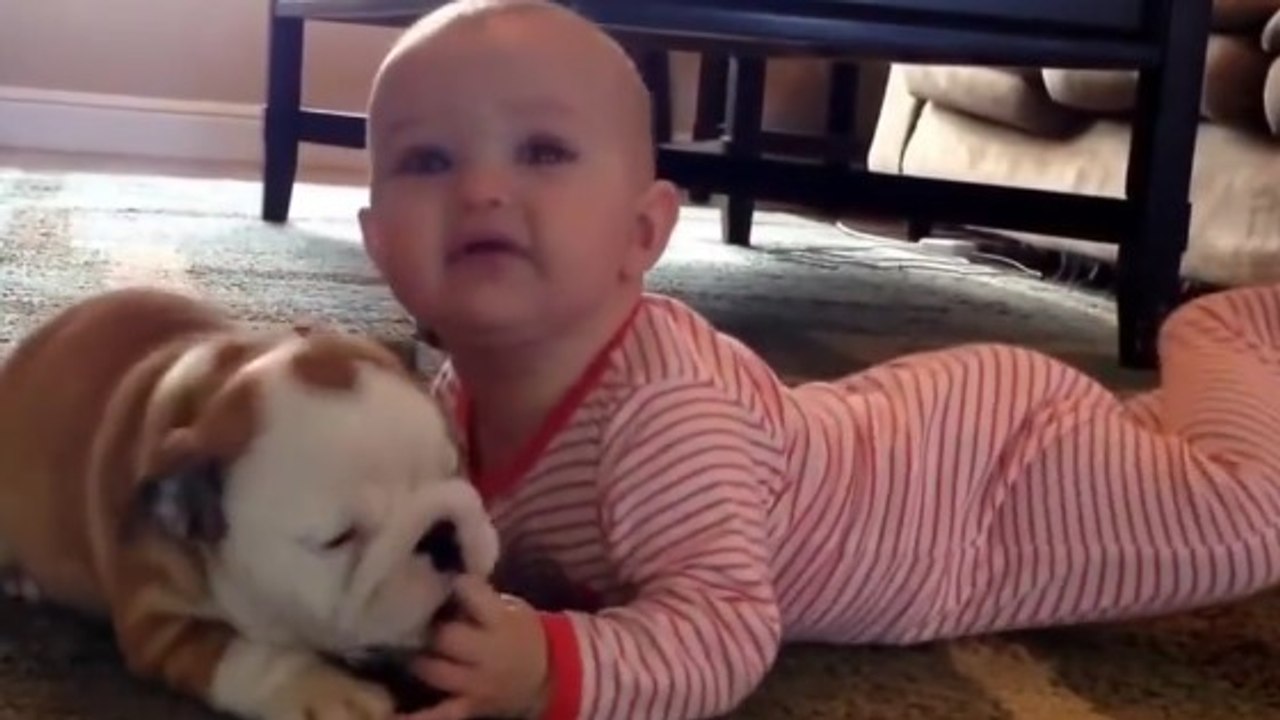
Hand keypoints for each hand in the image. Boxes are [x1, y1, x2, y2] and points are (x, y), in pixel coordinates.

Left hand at [402, 575, 548, 719]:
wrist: (545, 676)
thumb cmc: (521, 633)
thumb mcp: (511, 608)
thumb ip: (480, 599)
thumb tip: (441, 582)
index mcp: (500, 622)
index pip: (470, 593)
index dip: (458, 585)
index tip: (449, 581)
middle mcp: (488, 654)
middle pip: (445, 637)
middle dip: (432, 628)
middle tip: (424, 623)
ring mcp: (477, 685)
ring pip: (435, 672)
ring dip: (419, 660)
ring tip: (409, 651)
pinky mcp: (469, 707)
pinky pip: (441, 714)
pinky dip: (419, 717)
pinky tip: (392, 716)